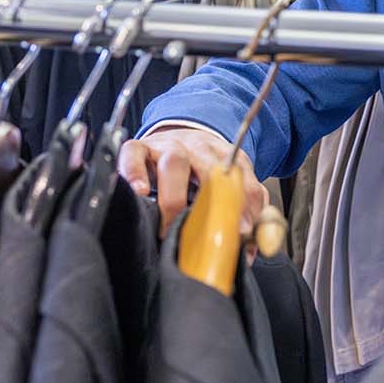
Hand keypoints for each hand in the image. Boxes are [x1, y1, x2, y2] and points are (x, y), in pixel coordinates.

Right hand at [118, 126, 266, 237]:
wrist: (175, 133)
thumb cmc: (202, 168)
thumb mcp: (230, 184)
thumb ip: (249, 213)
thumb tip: (250, 248)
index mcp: (227, 156)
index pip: (242, 177)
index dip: (245, 204)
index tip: (242, 231)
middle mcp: (199, 148)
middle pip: (210, 169)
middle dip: (212, 203)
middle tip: (207, 234)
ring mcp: (168, 146)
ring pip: (174, 163)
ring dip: (174, 198)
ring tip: (170, 227)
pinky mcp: (140, 147)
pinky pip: (133, 153)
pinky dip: (134, 172)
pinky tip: (139, 192)